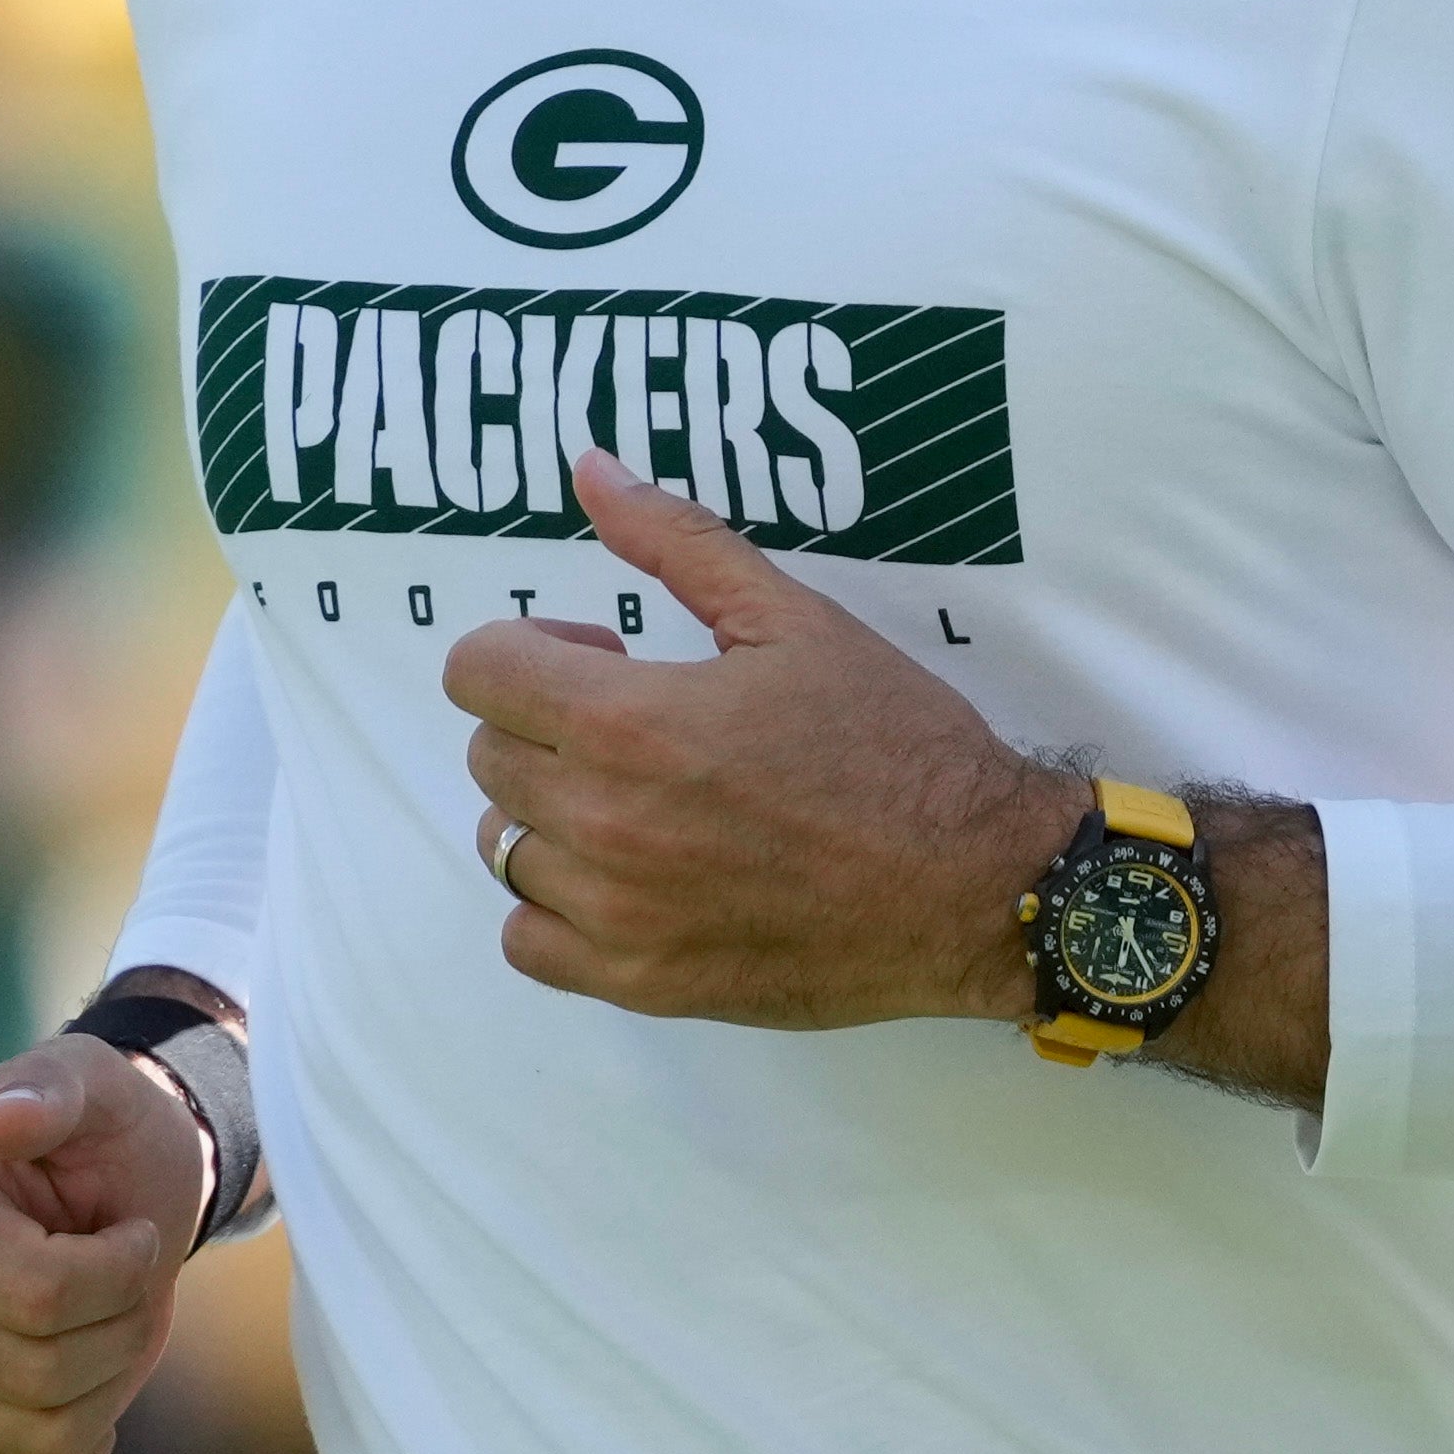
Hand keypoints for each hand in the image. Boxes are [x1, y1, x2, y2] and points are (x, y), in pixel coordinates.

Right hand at [0, 1033, 205, 1453]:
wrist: (109, 1204)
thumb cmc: (99, 1139)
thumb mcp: (96, 1088)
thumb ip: (53, 1089)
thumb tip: (1, 1116)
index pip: (39, 1298)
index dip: (119, 1273)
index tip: (129, 1233)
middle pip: (41, 1377)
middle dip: (120, 1330)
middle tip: (125, 1282)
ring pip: (45, 1441)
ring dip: (110, 1386)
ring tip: (103, 1326)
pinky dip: (84, 1453)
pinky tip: (83, 1395)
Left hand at [441, 454, 1080, 1034]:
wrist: (976, 885)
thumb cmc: (897, 745)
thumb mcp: (793, 618)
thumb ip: (677, 540)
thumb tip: (590, 469)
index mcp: (631, 722)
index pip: (477, 673)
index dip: (528, 648)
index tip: (600, 657)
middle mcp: (605, 824)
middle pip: (489, 755)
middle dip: (545, 722)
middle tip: (637, 722)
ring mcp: (617, 916)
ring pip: (503, 848)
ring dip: (550, 812)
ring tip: (634, 801)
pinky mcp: (643, 984)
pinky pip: (528, 942)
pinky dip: (555, 906)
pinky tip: (625, 878)